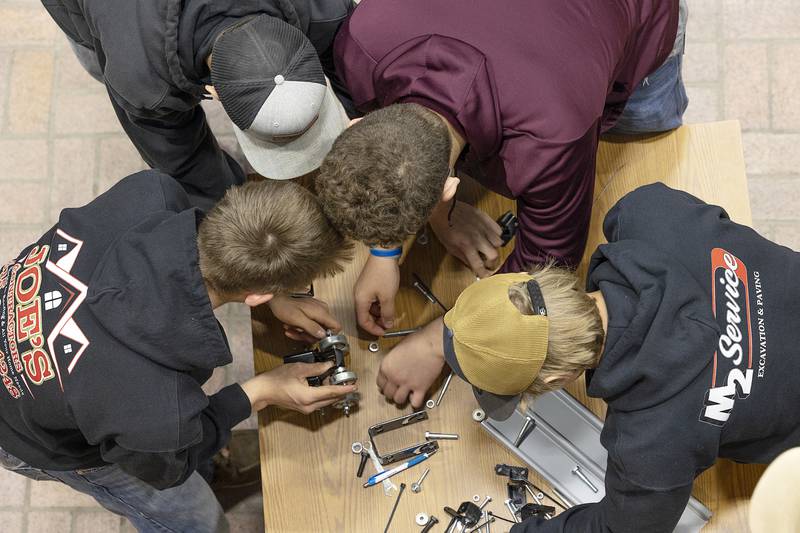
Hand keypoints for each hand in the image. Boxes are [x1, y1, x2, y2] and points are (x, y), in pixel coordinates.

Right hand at [241, 362, 356, 413]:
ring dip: (331, 391)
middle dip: (340, 389)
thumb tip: (329, 366)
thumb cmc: (276, 380)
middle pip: (330, 398)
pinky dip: (323, 393)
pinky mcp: (303, 408)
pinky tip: (323, 384)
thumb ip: (316, 368)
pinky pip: (318, 401)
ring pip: (325, 400)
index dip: (344, 389)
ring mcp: (305, 409)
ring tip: (334, 379)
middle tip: (347, 380)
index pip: (332, 392)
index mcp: (309, 397)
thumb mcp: (298, 369)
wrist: (262, 390)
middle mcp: (309, 406)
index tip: (354, 386)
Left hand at [268, 295, 340, 343]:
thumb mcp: (297, 320)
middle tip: (299, 334)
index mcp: (321, 312)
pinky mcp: (311, 312)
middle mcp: (322, 310)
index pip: (337, 326)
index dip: (329, 336)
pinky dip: (301, 328)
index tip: (317, 339)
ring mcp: (317, 311)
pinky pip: (310, 324)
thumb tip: (323, 335)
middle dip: (310, 335)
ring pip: (316, 329)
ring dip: (303, 333)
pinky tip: (292, 328)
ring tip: (292, 330)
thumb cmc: (285, 307)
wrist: (276, 299)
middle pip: (324, 330)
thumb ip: (312, 327)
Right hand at [354, 254, 399, 335]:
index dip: (373, 329)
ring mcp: (362, 289)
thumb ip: (387, 313)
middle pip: (365, 315)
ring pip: (369, 307)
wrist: (384, 254)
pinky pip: (371, 300)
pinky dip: (378, 305)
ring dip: (378, 313)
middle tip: (387, 324)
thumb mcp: (388, 297)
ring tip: (389, 314)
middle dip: (376, 321)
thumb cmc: (384, 273)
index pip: (363, 321)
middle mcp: (358, 295)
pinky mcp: (368, 284)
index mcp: (360, 300)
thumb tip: (387, 324)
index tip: (382, 333)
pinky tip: (387, 304)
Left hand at [376, 318, 445, 407]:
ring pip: (398, 400)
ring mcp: (407, 384)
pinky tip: (416, 397)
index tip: (388, 384)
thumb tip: (396, 363)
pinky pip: (414, 403)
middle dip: (391, 392)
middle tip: (396, 390)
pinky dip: (415, 402)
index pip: (379, 382)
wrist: (432, 343)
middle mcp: (394, 377)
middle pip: (387, 393)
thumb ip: (394, 358)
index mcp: (386, 366)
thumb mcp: (398, 347)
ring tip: (405, 395)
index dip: (384, 384)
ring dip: (401, 398)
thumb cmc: (418, 340)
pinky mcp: (420, 388)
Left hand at [429, 200, 502, 276]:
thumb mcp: (448, 246)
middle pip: (494, 256)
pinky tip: (489, 236)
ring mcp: (483, 227)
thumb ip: (462, 256)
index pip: (479, 265)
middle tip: (487, 263)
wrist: (442, 207)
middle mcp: (478, 238)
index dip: (483, 273)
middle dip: (492, 262)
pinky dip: (496, 235)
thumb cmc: (442, 226)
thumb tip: (472, 264)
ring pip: (498, 243)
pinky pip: (498, 230)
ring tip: (487, 248)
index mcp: (466, 246)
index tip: (484, 275)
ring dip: (494, 248)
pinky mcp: (485, 218)